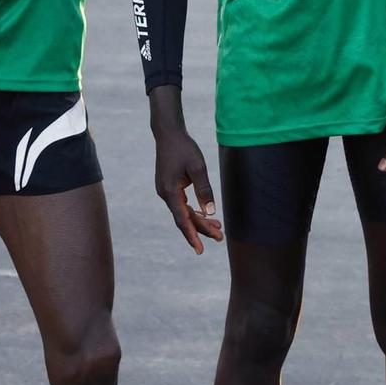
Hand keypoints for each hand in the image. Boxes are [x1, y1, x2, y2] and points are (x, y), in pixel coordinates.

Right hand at [153, 127, 223, 253]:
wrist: (169, 133)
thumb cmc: (184, 148)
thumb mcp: (197, 168)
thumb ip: (204, 190)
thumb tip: (210, 212)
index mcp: (169, 192)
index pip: (182, 220)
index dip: (192, 236)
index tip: (200, 250)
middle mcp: (165, 194)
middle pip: (184, 218)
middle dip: (201, 228)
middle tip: (220, 237)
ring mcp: (166, 191)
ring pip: (184, 212)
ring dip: (199, 220)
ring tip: (218, 228)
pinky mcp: (169, 187)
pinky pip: (182, 204)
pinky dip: (194, 210)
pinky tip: (205, 215)